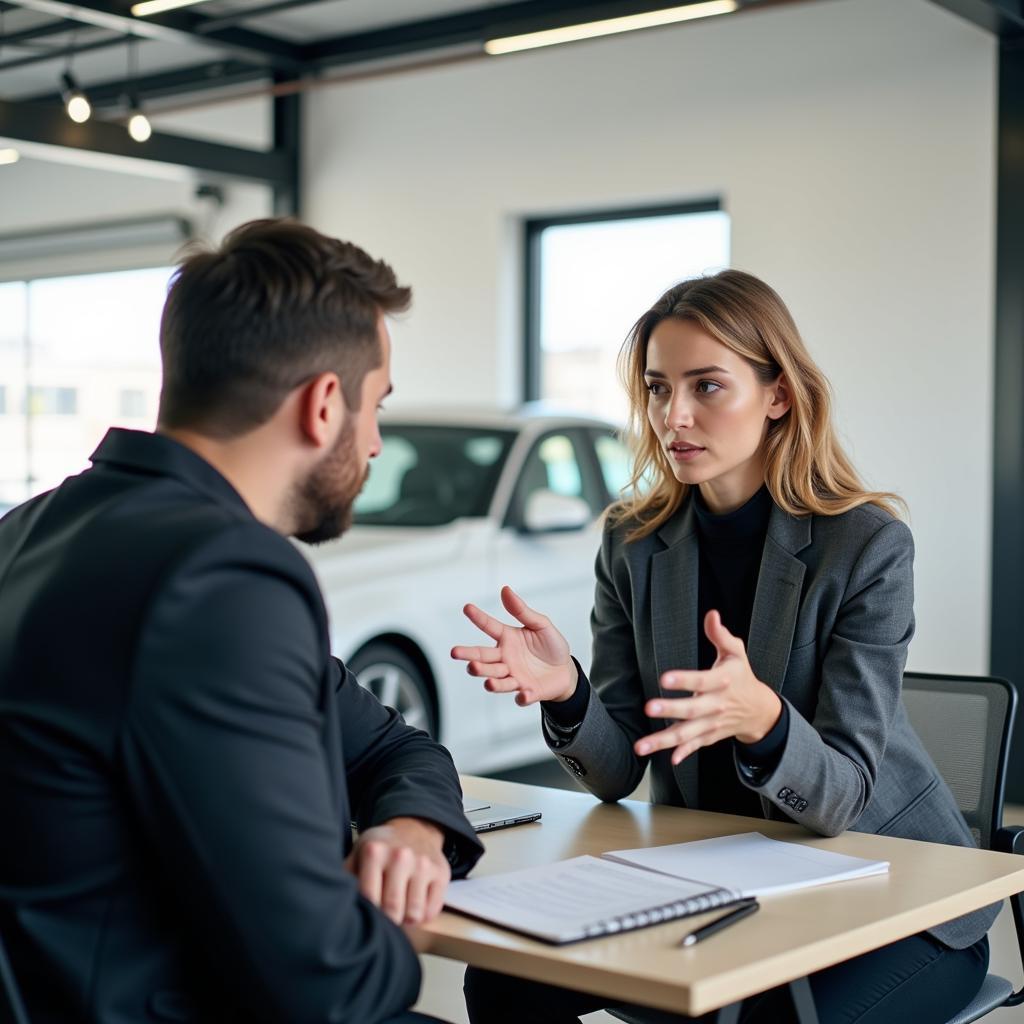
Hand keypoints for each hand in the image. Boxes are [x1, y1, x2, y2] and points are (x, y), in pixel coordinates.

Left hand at [344, 817, 449, 925]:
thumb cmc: (382, 848)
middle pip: (393, 909)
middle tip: (383, 921)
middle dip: (387, 922)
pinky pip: (432, 910)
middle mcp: (401, 856)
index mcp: (375, 851)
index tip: (367, 918)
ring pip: (414, 914)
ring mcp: (423, 864)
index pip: (369, 898)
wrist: (414, 828)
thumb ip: (346, 877)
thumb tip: (335, 904)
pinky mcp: (441, 873)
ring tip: (399, 913)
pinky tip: (414, 905)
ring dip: (405, 921)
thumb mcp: (359, 853)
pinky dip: (422, 916)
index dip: (367, 914)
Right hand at [451, 585, 576, 705]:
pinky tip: (524, 694)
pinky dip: (522, 697)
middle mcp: (505, 659)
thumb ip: (522, 611)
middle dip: (469, 656)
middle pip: (484, 658)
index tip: (467, 607)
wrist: (565, 671)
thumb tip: (505, 589)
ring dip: (490, 679)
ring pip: (497, 679)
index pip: (489, 627)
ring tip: (484, 678)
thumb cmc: (550, 645)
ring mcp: (514, 676)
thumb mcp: (540, 624)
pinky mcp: (527, 692)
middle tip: (455, 652)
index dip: (478, 618)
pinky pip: (521, 697)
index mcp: (507, 639)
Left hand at [634, 610, 781, 764]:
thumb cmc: (742, 675)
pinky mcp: (710, 736)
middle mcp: (717, 705)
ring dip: (664, 740)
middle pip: (692, 709)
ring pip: (688, 733)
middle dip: (671, 710)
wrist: (760, 710)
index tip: (664, 678)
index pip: (702, 680)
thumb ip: (721, 635)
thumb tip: (711, 614)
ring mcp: (713, 723)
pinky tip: (670, 758)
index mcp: (723, 681)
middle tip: (649, 708)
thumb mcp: (736, 652)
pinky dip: (684, 752)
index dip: (684, 679)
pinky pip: (695, 746)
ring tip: (641, 746)